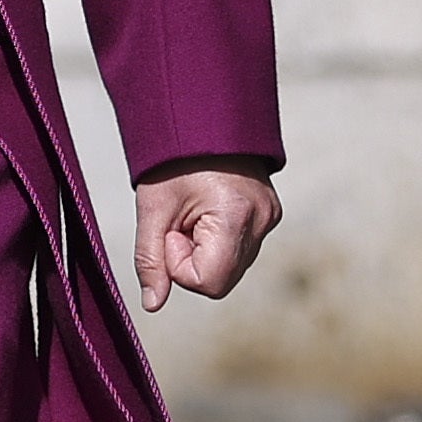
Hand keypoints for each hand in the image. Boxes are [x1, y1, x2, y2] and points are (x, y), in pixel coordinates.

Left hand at [131, 166, 281, 311]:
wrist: (201, 117)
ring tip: (194, 213)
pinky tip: (209, 211)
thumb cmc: (172, 161)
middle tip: (179, 224)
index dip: (180, 266)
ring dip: (206, 250)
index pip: (209, 282)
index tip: (171, 232)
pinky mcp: (271, 214)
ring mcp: (271, 217)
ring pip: (232, 266)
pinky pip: (241, 247)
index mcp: (234, 215)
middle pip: (222, 279)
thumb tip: (153, 304)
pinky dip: (219, 239)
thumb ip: (150, 260)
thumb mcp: (153, 209)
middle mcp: (262, 220)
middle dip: (193, 260)